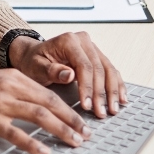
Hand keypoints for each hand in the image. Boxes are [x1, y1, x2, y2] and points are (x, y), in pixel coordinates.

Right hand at [0, 70, 90, 153]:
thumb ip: (17, 90)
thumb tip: (41, 104)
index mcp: (13, 77)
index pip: (48, 92)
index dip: (68, 107)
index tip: (81, 119)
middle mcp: (9, 88)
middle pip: (49, 103)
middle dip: (71, 119)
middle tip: (86, 133)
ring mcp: (0, 104)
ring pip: (39, 117)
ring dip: (60, 130)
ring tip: (74, 142)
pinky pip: (16, 134)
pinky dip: (32, 144)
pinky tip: (43, 152)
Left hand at [8, 31, 126, 117]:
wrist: (33, 55)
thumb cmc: (33, 62)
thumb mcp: (36, 67)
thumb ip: (51, 70)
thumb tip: (69, 74)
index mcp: (68, 41)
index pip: (84, 65)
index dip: (88, 87)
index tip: (88, 105)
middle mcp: (83, 41)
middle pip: (99, 68)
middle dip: (101, 93)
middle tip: (101, 112)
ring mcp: (91, 47)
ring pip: (108, 70)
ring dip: (112, 91)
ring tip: (112, 109)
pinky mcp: (96, 56)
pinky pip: (110, 70)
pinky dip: (117, 85)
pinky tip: (121, 98)